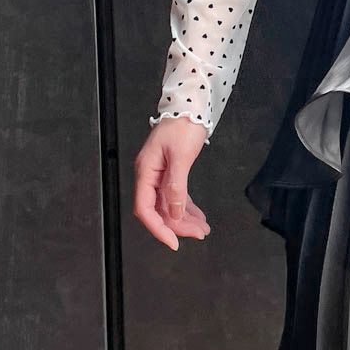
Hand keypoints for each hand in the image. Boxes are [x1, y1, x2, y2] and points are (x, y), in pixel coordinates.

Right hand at [133, 117, 211, 249]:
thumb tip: (174, 212)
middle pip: (159, 210)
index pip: (145, 209)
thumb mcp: (181, 156)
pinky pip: (177, 196)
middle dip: (178, 225)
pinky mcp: (171, 172)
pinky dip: (188, 208)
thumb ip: (176, 185)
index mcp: (145, 171)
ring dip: (186, 219)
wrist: (190, 107)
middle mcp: (149, 175)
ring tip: (204, 229)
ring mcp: (159, 174)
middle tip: (200, 234)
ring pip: (169, 205)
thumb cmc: (183, 126)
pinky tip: (200, 217)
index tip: (174, 243)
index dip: (158, 228)